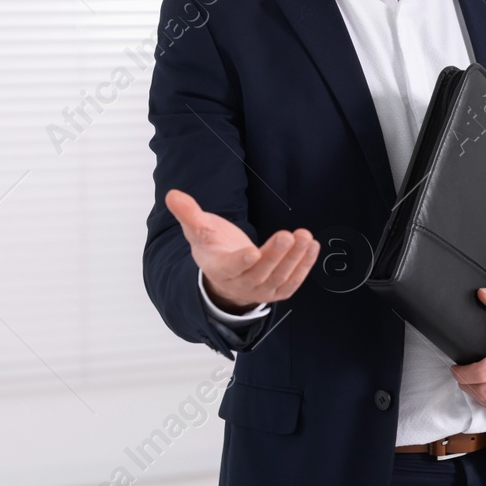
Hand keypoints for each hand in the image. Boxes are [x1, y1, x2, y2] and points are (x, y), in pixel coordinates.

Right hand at [165, 189, 319, 312]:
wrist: (227, 274)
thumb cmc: (213, 247)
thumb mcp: (199, 230)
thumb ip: (188, 213)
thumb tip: (172, 194)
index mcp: (219, 269)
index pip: (231, 268)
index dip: (241, 262)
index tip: (253, 252)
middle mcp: (241, 284)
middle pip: (260, 272)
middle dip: (275, 255)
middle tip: (289, 236)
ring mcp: (261, 290)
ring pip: (280, 277)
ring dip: (295, 258)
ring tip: (306, 236)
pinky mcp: (277, 291)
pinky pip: (293, 281)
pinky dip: (305, 265)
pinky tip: (313, 246)